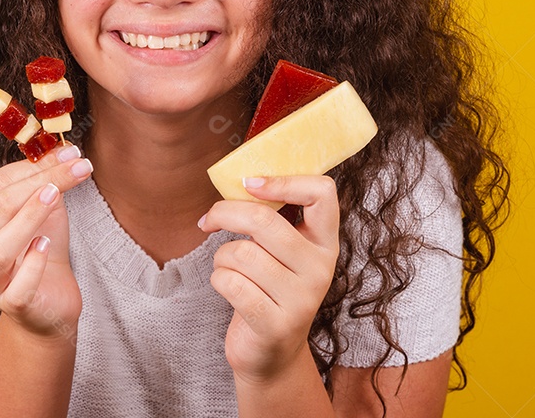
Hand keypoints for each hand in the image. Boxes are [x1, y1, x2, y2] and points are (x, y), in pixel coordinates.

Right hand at [0, 143, 92, 340]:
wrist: (51, 298)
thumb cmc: (42, 248)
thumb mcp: (46, 209)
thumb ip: (47, 180)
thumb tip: (65, 148)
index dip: (35, 165)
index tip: (72, 152)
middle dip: (38, 182)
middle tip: (75, 167)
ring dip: (27, 218)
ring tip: (54, 196)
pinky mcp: (11, 305)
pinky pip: (18, 288)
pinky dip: (32, 265)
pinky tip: (46, 246)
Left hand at [198, 174, 339, 383]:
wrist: (271, 354)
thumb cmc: (268, 289)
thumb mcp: (280, 252)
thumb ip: (271, 217)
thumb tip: (238, 179)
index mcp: (325, 243)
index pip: (322, 192)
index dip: (283, 180)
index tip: (250, 184)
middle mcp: (320, 268)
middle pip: (264, 220)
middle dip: (225, 213)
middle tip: (209, 220)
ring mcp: (301, 299)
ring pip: (240, 252)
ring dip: (221, 257)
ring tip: (230, 269)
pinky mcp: (275, 324)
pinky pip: (230, 282)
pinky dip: (218, 280)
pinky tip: (229, 289)